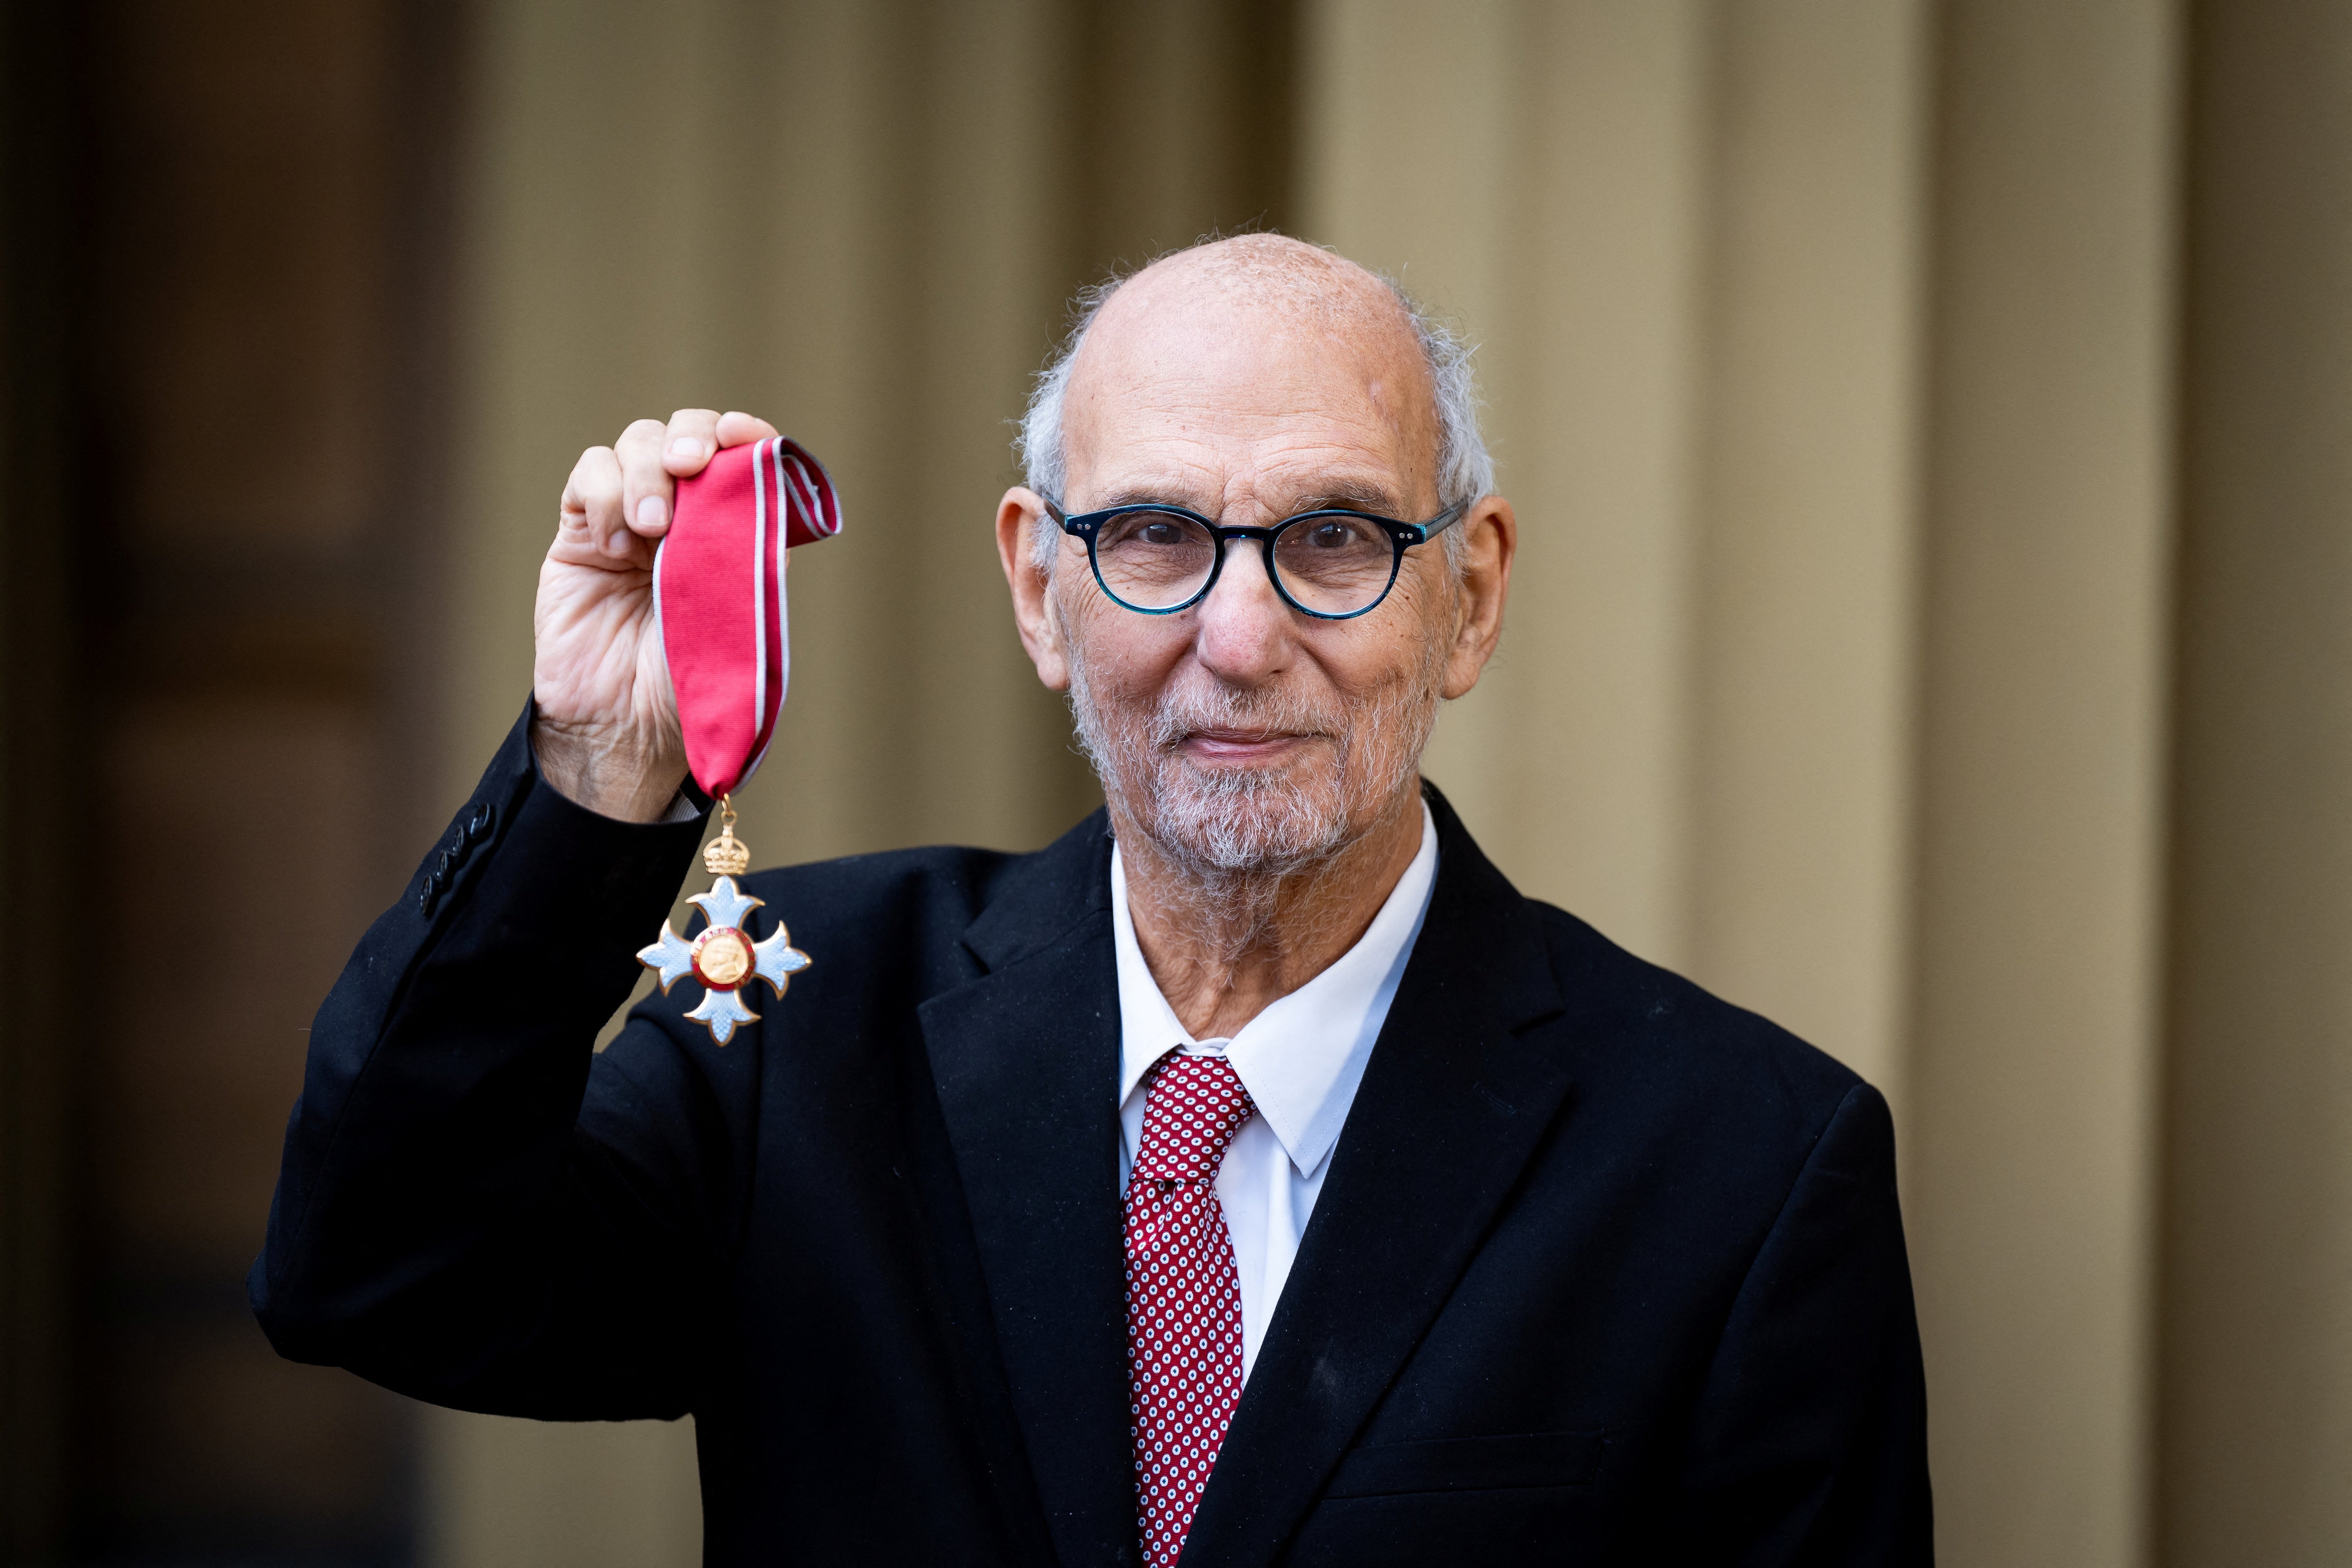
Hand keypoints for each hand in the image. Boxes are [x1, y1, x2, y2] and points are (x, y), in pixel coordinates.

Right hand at [532, 408, 780, 820]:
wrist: (623, 727)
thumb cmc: (689, 684)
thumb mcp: (739, 619)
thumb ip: (750, 554)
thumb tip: (762, 488)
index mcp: (733, 533)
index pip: (741, 456)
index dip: (743, 432)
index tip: (740, 436)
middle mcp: (685, 517)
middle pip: (687, 433)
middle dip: (690, 436)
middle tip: (687, 467)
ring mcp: (630, 518)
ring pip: (637, 443)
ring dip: (645, 473)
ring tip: (651, 530)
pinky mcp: (581, 531)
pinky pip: (589, 474)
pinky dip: (603, 493)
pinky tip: (616, 544)